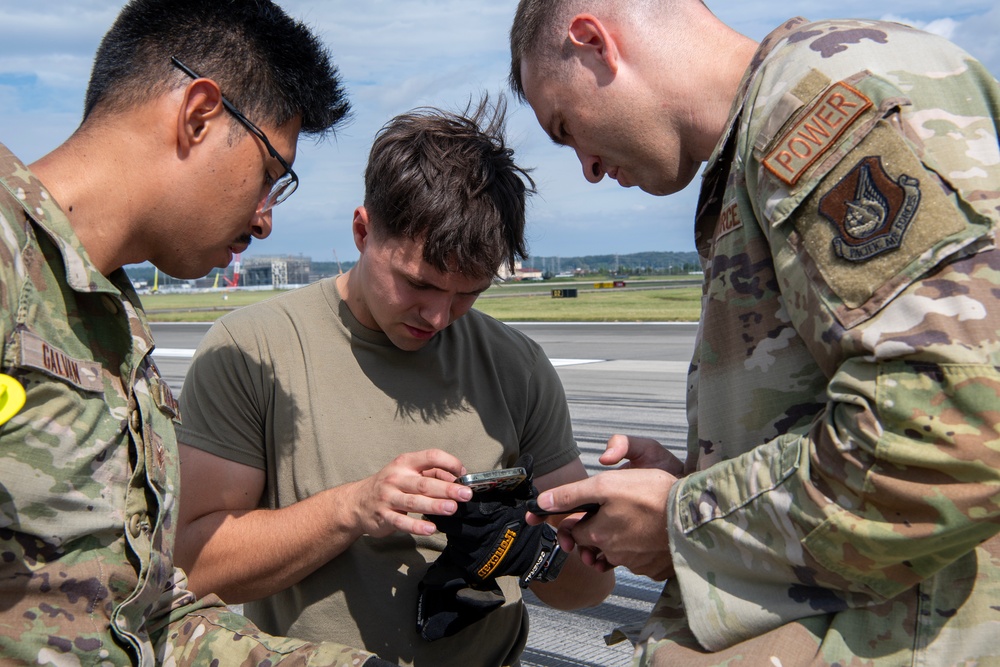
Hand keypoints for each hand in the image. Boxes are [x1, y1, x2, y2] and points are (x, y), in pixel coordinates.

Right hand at [346, 449, 470, 538]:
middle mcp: (396, 478)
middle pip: (424, 483)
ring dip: (434, 505)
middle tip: (465, 494)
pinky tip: (431, 528)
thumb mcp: (408, 472)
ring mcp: (388, 497)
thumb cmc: (391, 485)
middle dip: (446, 489)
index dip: (449, 463)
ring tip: (452, 509)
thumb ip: (432, 473)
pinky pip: (401, 522)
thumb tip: (458, 478)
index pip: (431, 456)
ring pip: (414, 502)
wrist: (357, 502)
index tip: (462, 473)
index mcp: (405, 462)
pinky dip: (416, 526)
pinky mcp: (384, 516)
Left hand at [527, 436, 682, 579]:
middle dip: (590, 534)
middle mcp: (614, 555)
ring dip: (612, 544)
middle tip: (597, 519)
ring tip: (622, 524)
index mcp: (598, 535)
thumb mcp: (605, 484)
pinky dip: (637, 550)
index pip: (573, 532)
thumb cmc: (650, 494)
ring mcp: (636, 563)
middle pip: (593, 545)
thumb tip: (541, 503)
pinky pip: (639, 561)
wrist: (694, 514)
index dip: (570, 522)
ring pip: (615, 555)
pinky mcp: (656, 567)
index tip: (568, 519)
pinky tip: (644, 535)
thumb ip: (571, 494)